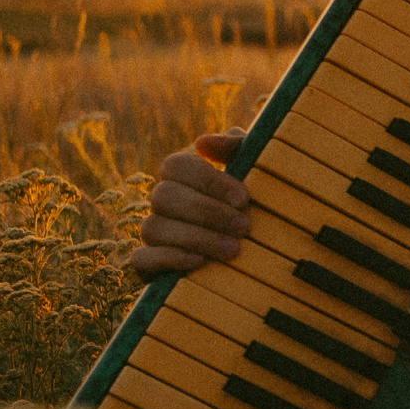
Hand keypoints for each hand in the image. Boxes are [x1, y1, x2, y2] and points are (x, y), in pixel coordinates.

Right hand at [129, 128, 251, 276]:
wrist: (268, 255)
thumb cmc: (257, 206)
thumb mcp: (257, 172)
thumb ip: (237, 148)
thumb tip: (203, 143)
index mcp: (184, 177)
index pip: (176, 165)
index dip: (208, 180)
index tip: (243, 199)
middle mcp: (164, 203)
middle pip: (164, 196)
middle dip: (207, 212)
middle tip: (244, 227)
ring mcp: (154, 234)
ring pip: (153, 227)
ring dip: (196, 238)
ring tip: (233, 249)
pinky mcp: (149, 266)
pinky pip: (141, 259)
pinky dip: (169, 258)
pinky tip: (199, 261)